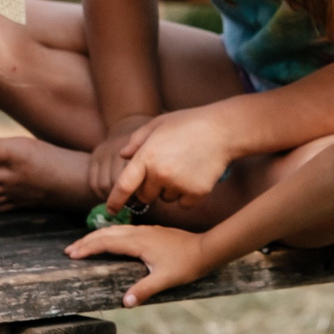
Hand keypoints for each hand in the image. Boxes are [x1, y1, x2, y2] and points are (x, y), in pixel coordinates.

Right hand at [65, 224, 220, 306]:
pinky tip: (110, 241)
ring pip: (115, 230)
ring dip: (97, 236)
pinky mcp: (151, 232)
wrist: (206, 249)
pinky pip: (124, 230)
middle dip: (86, 241)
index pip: (106, 242)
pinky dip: (110, 234)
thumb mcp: (165, 280)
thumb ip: (145, 290)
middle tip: (69, 251)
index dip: (88, 248)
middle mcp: (139, 233)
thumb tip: (126, 302)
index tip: (72, 255)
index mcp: (138, 242)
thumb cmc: (186, 265)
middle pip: (106, 233)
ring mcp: (145, 230)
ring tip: (83, 245)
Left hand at [99, 110, 239, 209]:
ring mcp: (179, 185)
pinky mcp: (196, 193)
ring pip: (166, 199)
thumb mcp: (158, 124)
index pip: (124, 186)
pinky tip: (195, 175)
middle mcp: (160, 173)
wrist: (223, 129)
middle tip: (165, 170)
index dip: (115, 201)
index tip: (110, 210)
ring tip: (184, 166)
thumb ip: (137, 140)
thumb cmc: (189, 123)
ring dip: (170, 190)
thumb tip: (122, 156)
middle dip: (149, 188)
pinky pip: (183, 204)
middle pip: (145, 196)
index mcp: (147, 156)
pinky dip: (187, 196)